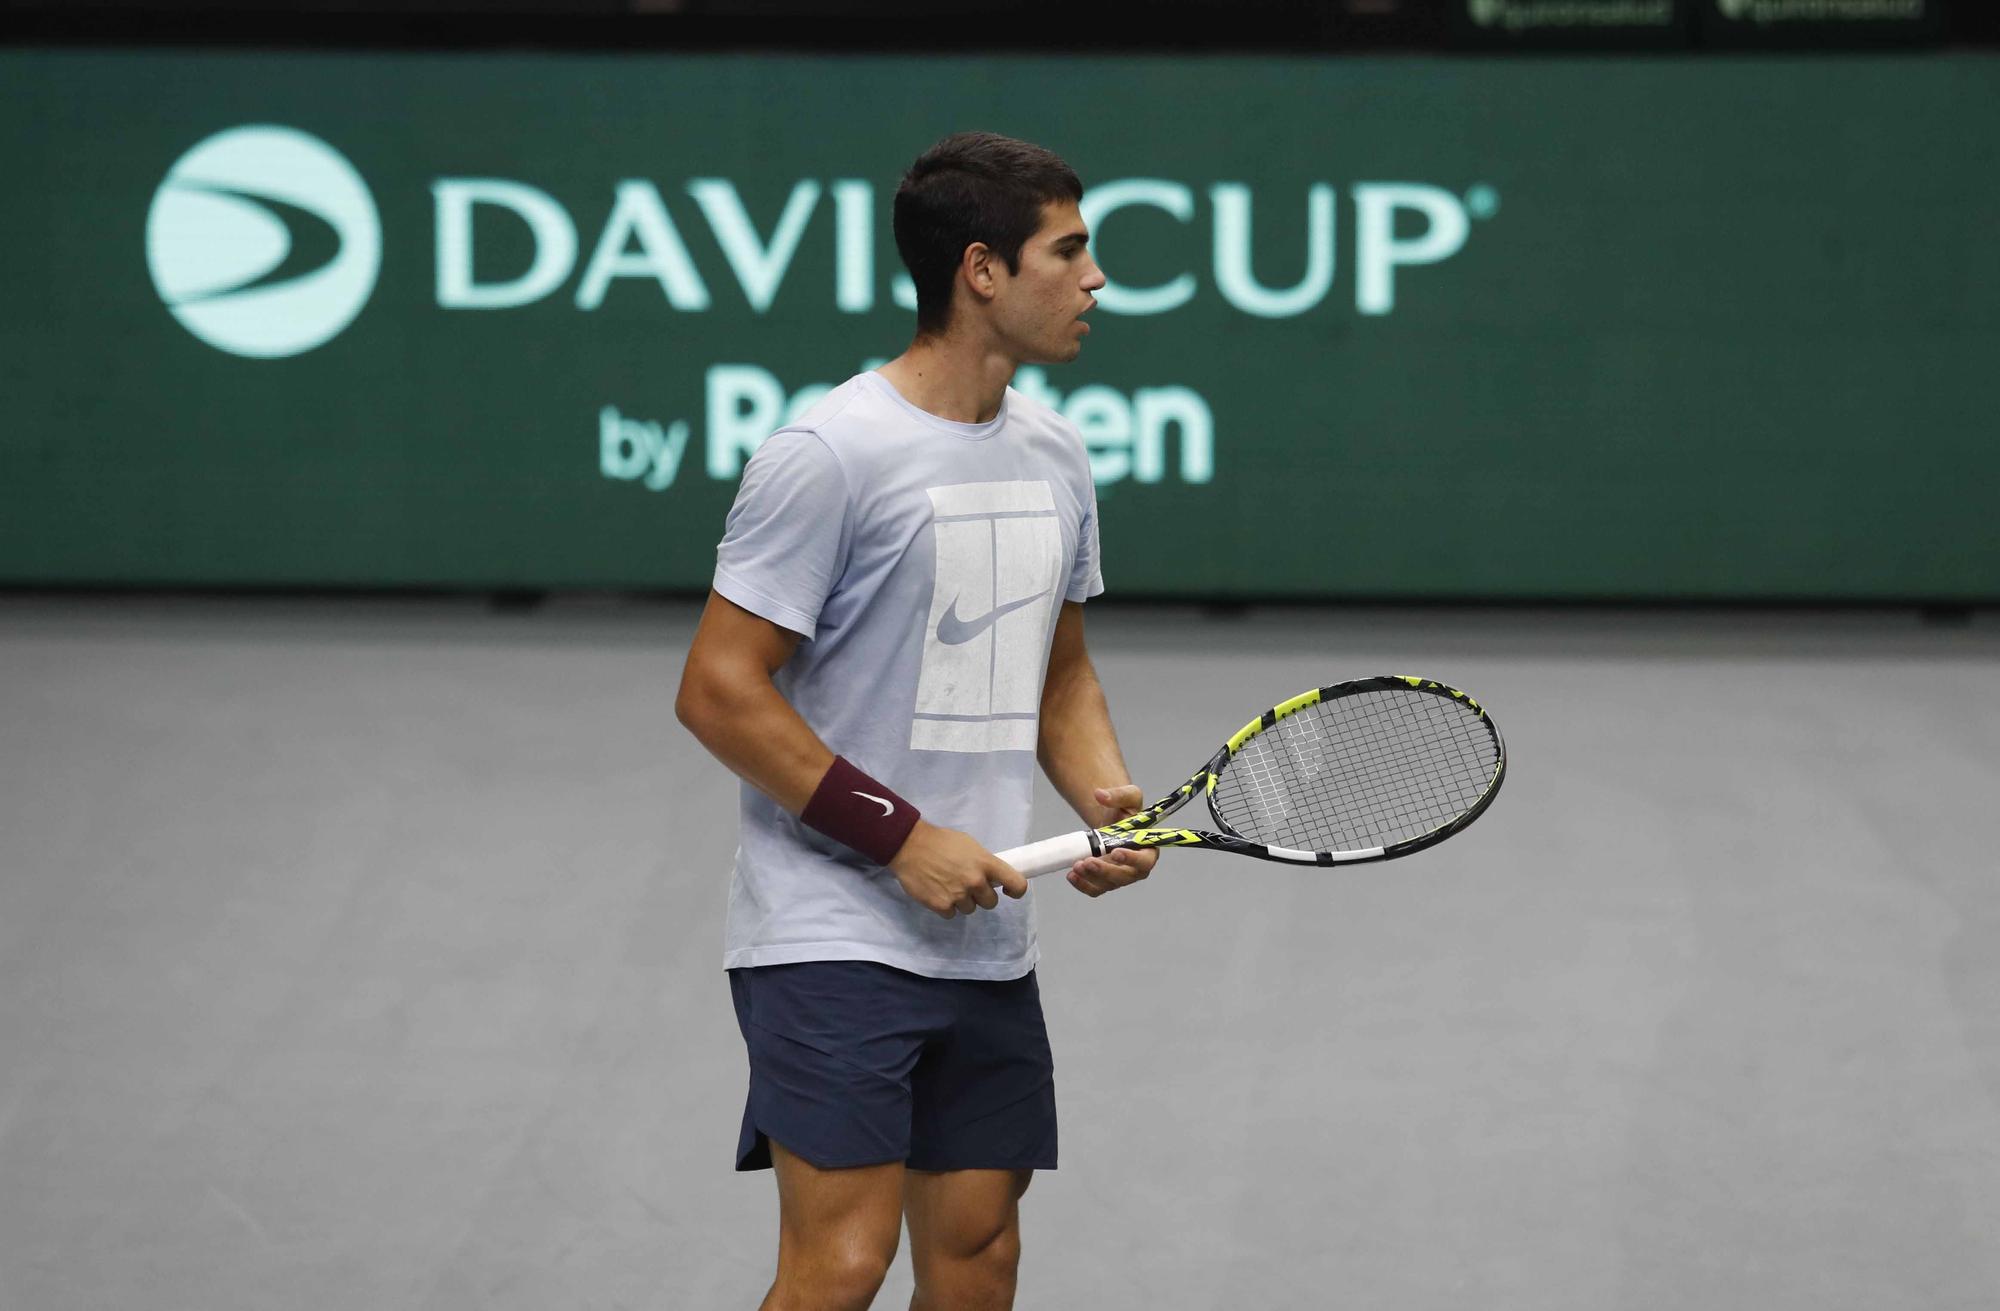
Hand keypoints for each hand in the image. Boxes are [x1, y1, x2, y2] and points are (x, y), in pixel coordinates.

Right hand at [887, 820, 1028, 918]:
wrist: (909, 846)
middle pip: (991, 902)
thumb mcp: (969, 845)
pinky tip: (938, 891)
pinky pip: (952, 913)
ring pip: (970, 909)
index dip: (1016, 890)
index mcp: (986, 863)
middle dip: (981, 896)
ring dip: (962, 901)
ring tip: (948, 885)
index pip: (1017, 883)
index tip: (1009, 891)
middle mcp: (976, 882)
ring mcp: (959, 895)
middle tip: (968, 884)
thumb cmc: (941, 841)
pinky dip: (946, 905)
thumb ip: (983, 861)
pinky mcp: (942, 906)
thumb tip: (991, 875)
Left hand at [1067, 784, 1159, 896]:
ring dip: (1091, 878)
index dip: (1132, 859)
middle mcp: (1136, 867)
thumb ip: (1118, 794)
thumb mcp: (1128, 797)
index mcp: (1148, 849)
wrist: (1110, 821)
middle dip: (1105, 871)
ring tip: (1076, 866)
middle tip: (1088, 861)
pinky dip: (1083, 885)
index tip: (1115, 852)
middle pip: (1125, 876)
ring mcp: (1120, 876)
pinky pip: (1095, 889)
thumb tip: (1100, 794)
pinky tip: (1071, 875)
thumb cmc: (1125, 811)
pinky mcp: (1104, 881)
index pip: (1145, 860)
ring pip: (1108, 884)